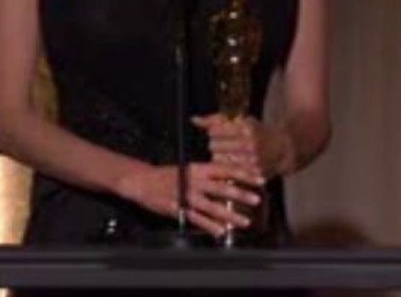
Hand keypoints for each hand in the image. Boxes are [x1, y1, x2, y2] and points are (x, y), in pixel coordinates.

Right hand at [116, 162, 264, 236]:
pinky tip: (221, 232)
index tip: (258, 178)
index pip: (225, 169)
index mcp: (198, 169)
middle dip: (240, 194)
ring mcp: (187, 197)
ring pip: (212, 207)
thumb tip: (229, 177)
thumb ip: (207, 173)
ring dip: (229, 215)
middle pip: (221, 188)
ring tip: (244, 222)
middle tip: (256, 200)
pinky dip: (210, 226)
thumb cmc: (167, 174)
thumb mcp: (188, 168)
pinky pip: (197, 220)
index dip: (243, 173)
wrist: (142, 181)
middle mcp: (194, 182)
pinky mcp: (179, 210)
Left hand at [192, 114, 292, 180]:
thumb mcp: (242, 121)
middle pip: (213, 146)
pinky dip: (226, 170)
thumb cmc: (259, 132)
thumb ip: (216, 119)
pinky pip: (229, 173)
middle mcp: (248, 145)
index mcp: (245, 128)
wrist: (283, 149)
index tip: (215, 134)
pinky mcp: (252, 174)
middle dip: (214, 146)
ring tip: (225, 155)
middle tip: (219, 146)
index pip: (214, 131)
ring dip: (218, 158)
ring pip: (218, 161)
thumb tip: (194, 120)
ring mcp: (251, 161)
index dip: (211, 133)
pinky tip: (229, 167)